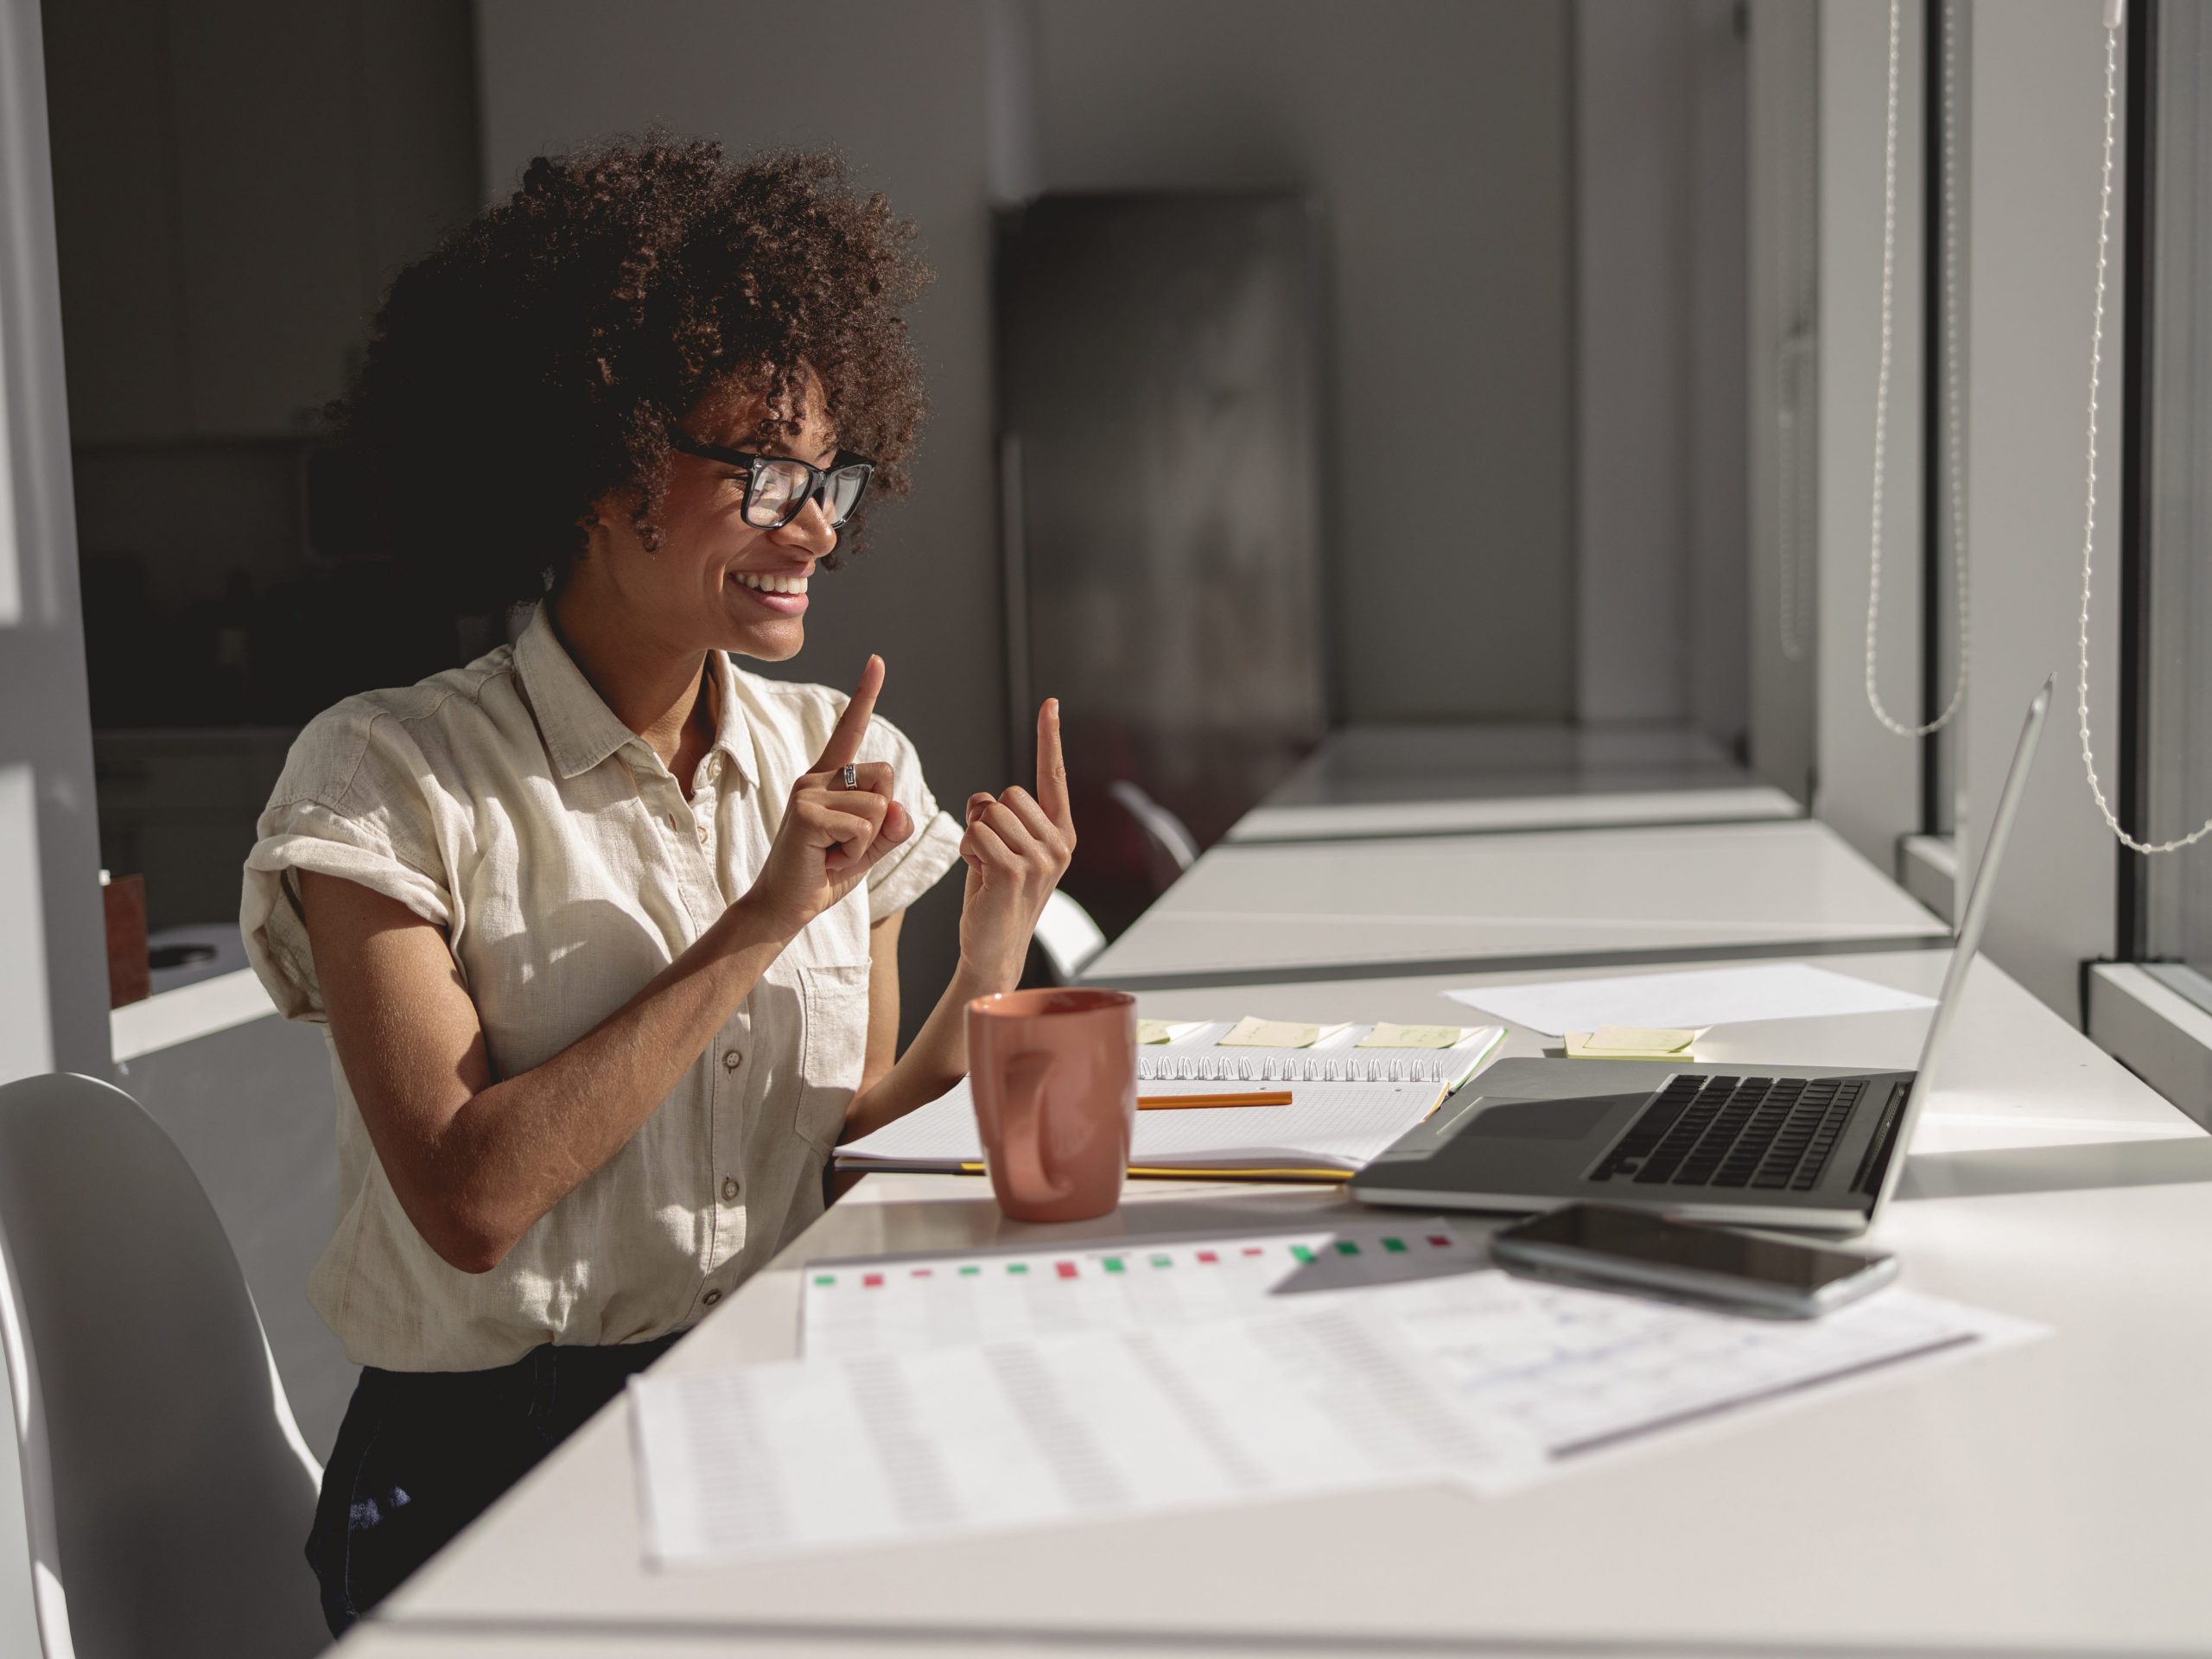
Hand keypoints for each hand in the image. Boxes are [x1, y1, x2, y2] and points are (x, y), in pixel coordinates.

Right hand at [737, 655, 911, 939]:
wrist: (784, 907)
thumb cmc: (822, 874)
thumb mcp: (868, 848)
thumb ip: (891, 827)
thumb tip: (900, 809)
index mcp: (829, 778)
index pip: (850, 729)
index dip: (865, 695)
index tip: (877, 661)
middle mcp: (816, 776)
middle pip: (886, 777)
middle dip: (881, 818)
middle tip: (844, 844)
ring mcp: (807, 790)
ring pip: (878, 807)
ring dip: (865, 842)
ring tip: (832, 853)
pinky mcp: (804, 811)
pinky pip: (862, 826)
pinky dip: (853, 853)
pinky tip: (825, 860)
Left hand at [958, 698, 1076, 988]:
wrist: (993, 949)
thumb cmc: (995, 897)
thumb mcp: (1006, 850)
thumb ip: (1004, 818)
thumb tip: (984, 800)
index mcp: (1062, 835)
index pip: (1054, 777)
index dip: (1050, 739)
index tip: (1051, 704)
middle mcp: (1059, 845)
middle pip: (1007, 794)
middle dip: (987, 818)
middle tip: (991, 855)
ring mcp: (1040, 860)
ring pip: (989, 813)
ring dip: (974, 837)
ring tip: (984, 868)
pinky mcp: (1013, 872)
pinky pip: (976, 833)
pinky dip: (967, 850)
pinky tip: (978, 875)